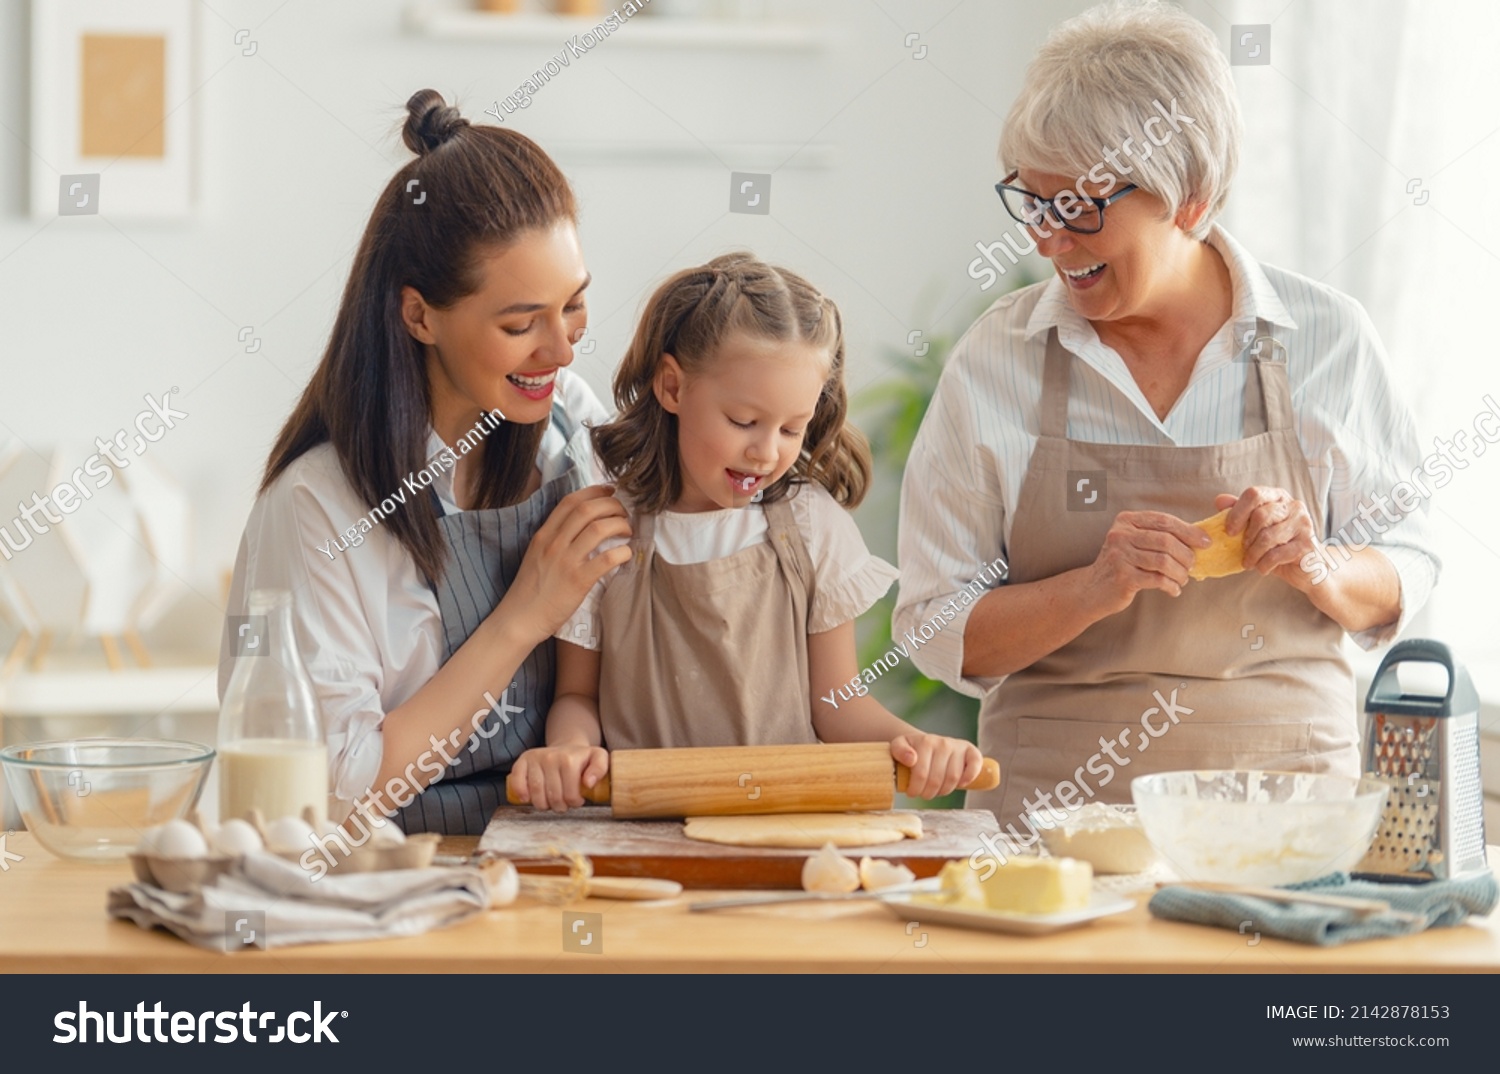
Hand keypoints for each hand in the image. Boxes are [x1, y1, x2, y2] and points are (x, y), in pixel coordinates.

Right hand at [500, 486, 631, 642]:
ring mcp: (566, 562)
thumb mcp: (536, 555)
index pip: (570, 502)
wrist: (519, 619)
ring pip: (598, 529)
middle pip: (587, 510)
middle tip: (623, 512)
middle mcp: (554, 544)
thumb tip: (581, 526)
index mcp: (543, 535)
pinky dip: (622, 552)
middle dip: (611, 505)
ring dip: (620, 525)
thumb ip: (555, 539)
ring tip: (627, 531)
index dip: (594, 491)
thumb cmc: (530, 590)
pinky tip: (626, 554)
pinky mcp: (578, 581)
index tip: (609, 491)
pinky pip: (606, 559)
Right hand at [509, 744, 608, 812]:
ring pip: (536, 793)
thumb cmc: (582, 758)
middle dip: (559, 806)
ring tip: (550, 803)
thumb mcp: (598, 758)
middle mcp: (550, 757)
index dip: (574, 803)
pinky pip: (517, 780)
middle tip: (564, 804)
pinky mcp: (523, 760)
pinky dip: (521, 792)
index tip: (577, 801)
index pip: (570, 795)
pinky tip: (527, 799)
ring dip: (543, 805)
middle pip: (552, 796)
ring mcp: (535, 758)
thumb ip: (601, 768)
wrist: (567, 746)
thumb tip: (588, 783)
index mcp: (569, 759)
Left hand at [889, 733, 983, 799]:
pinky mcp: (970, 751)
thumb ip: (899, 750)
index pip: (921, 774)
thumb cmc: (912, 749)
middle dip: (928, 793)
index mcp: (925, 742)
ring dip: (944, 791)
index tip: (911, 793)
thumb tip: (911, 759)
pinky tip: (960, 784)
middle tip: (923, 794)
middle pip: (937, 779)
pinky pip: (975, 765)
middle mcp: (943, 743)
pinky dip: (969, 777)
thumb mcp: (898, 746)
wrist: (926, 743)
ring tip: (935, 791)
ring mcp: (957, 746)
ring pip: (953, 778)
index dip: (915, 789)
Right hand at [1085, 510, 1208, 612]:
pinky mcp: (1123, 577)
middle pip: (1166, 541)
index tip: (1205, 542)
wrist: (1092, 589)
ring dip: (1180, 573)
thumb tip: (1198, 537)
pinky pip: (1157, 580)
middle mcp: (1120, 535)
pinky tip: (1173, 590)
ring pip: (1164, 561)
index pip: (1164, 521)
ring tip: (1183, 579)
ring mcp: (1120, 556)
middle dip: (1186, 555)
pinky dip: (1171, 586)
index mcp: (1126, 521)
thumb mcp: (1134, 542)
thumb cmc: (1121, 565)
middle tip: (1193, 565)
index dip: (1189, 531)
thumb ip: (1158, 536)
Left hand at [1214, 488, 1323, 592]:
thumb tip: (1220, 500)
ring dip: (1253, 554)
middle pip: (1260, 515)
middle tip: (1242, 550)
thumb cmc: (1277, 544)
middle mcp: (1294, 506)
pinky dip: (1264, 564)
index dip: (1237, 512)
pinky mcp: (1307, 545)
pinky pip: (1277, 554)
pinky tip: (1262, 568)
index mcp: (1278, 497)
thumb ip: (1240, 512)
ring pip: (1268, 537)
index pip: (1254, 494)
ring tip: (1249, 563)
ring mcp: (1303, 524)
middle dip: (1246, 537)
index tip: (1228, 531)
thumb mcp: (1256, 528)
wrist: (1305, 567)